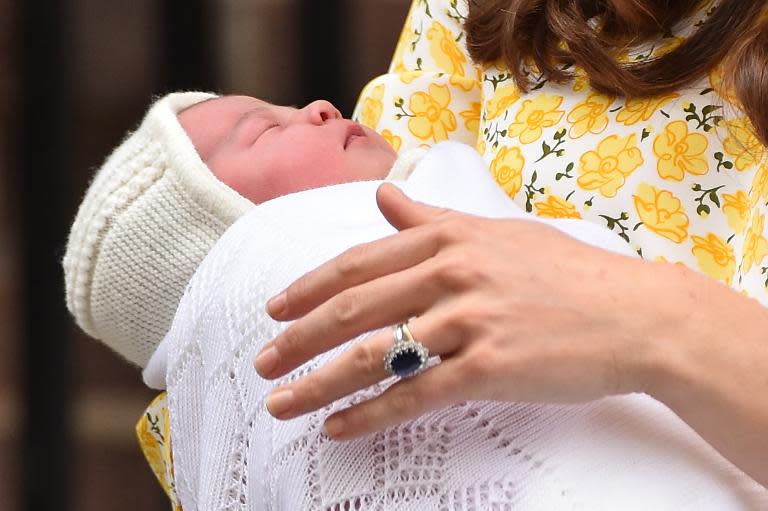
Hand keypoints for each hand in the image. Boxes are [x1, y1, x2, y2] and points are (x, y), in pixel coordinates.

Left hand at [254, 183, 663, 439]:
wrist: (635, 314)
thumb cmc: (567, 273)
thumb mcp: (495, 232)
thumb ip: (432, 217)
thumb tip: (384, 196)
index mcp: (449, 238)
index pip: (360, 263)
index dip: (310, 288)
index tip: (275, 310)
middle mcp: (452, 272)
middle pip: (355, 308)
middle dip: (300, 339)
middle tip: (263, 362)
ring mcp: (470, 320)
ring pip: (375, 353)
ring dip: (320, 382)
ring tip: (282, 402)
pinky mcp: (490, 367)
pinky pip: (416, 394)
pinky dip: (371, 415)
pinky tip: (339, 429)